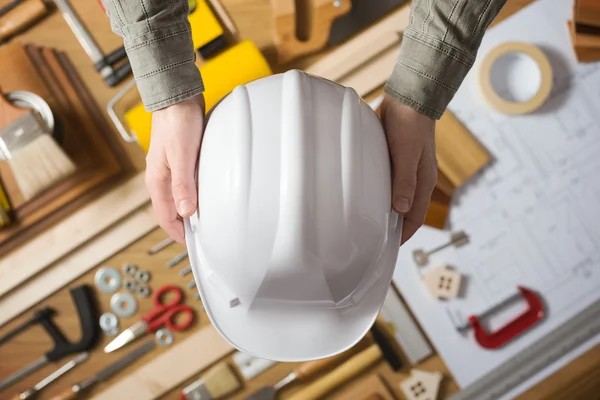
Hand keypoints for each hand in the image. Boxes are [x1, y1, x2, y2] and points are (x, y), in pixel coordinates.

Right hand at [145, 93, 205, 243]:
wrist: (176, 96)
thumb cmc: (177, 122)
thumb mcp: (182, 155)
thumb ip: (183, 184)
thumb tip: (186, 212)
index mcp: (157, 180)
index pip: (165, 217)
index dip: (178, 234)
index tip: (192, 246)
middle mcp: (160, 177)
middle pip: (170, 210)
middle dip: (183, 227)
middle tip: (201, 238)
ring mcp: (168, 169)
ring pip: (177, 198)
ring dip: (188, 211)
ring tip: (204, 222)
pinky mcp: (179, 160)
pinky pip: (183, 185)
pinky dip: (192, 195)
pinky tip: (204, 196)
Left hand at [380, 94, 437, 243]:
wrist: (409, 97)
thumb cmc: (411, 123)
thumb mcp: (407, 153)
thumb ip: (404, 181)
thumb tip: (401, 210)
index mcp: (424, 182)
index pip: (415, 218)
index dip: (403, 235)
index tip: (387, 248)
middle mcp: (417, 179)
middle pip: (407, 211)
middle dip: (394, 227)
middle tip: (374, 240)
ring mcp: (407, 170)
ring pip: (397, 198)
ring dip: (386, 210)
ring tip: (368, 223)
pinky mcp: (395, 160)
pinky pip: (389, 183)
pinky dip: (380, 193)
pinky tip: (366, 196)